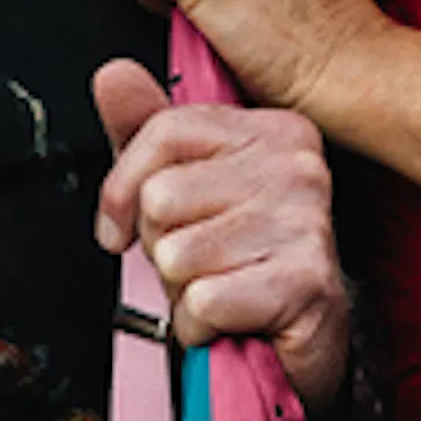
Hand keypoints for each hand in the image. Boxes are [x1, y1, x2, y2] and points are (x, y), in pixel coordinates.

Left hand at [89, 59, 353, 409]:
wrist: (306, 344)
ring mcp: (307, 224)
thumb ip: (148, 130)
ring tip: (220, 289)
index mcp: (276, 130)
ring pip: (176, 255)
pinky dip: (200, 326)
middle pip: (162, 197)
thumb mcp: (190, 186)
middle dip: (161, 245)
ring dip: (181, 291)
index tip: (119, 226)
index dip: (122, 188)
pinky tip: (230, 319)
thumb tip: (113, 76)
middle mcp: (299, 168)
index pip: (166, 131)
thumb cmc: (246, 264)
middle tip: (200, 263)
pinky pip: (202, 302)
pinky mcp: (305, 284)